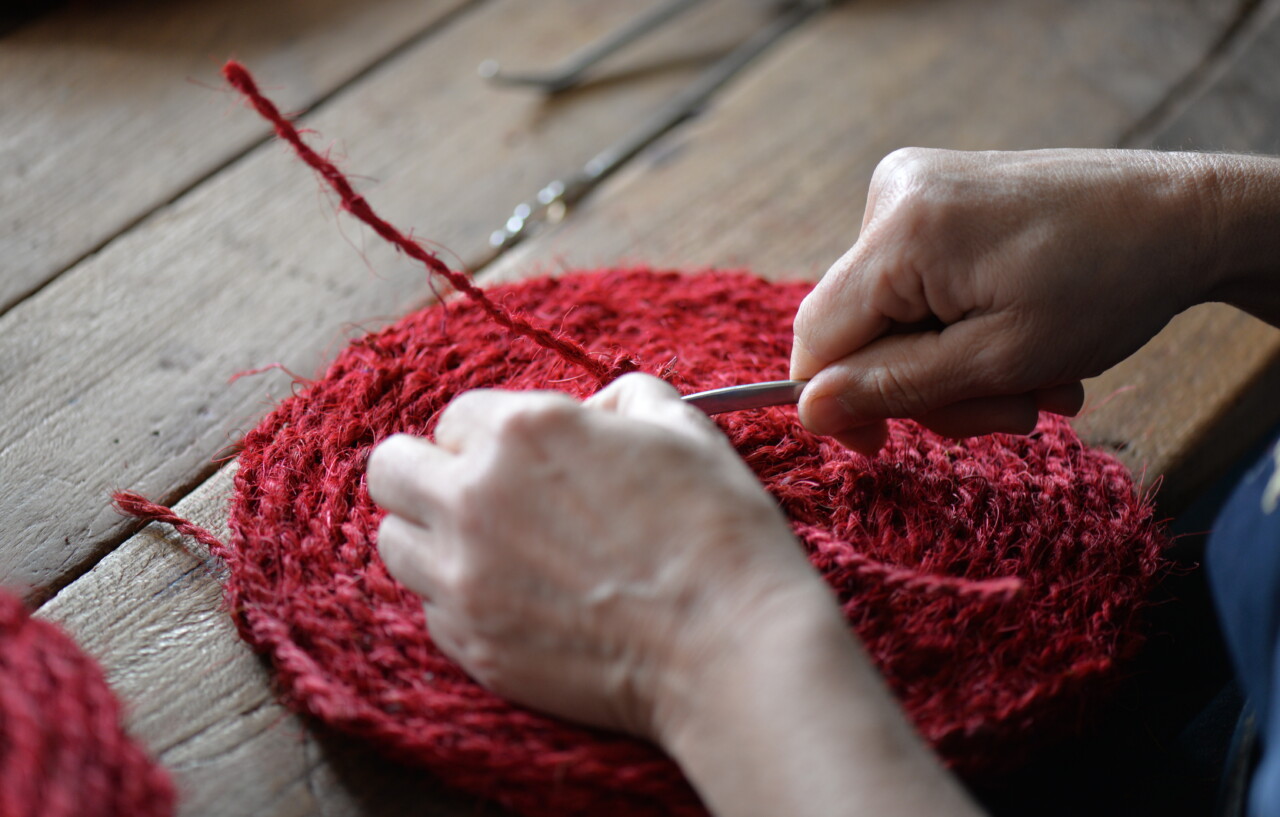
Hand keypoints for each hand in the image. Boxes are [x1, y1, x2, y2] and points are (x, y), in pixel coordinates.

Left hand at [367, 373, 829, 742]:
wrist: (726, 644)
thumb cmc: (714, 530)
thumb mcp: (682, 427)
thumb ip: (623, 397)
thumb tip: (595, 411)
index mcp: (523, 431)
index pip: (453, 417)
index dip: (489, 435)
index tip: (520, 459)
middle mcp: (474, 498)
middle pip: (390, 470)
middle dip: (426, 473)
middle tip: (475, 494)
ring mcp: (464, 577)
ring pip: (393, 542)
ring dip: (431, 537)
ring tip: (487, 550)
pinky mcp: (471, 644)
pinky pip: (429, 608)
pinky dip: (458, 600)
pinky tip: (513, 601)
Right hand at [790, 147, 1218, 453]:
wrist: (1183, 215)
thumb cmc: (1108, 285)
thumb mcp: (1002, 359)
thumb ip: (896, 387)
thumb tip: (809, 409)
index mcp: (901, 232)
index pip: (817, 337)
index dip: (838, 403)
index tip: (884, 447)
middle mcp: (893, 195)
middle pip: (859, 330)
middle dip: (929, 386)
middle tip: (1013, 409)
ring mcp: (914, 189)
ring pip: (893, 317)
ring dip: (959, 365)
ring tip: (1037, 378)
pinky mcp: (936, 195)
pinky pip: (918, 286)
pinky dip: (965, 327)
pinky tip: (1024, 338)